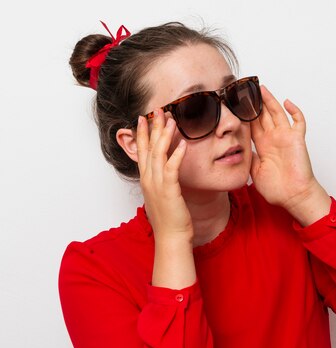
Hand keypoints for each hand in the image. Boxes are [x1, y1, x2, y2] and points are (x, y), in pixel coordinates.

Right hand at [136, 109, 192, 241]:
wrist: (171, 237)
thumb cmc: (170, 219)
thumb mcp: (162, 195)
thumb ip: (162, 181)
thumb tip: (165, 171)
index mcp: (146, 180)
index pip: (142, 151)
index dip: (142, 134)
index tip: (143, 118)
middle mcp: (148, 180)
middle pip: (148, 148)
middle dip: (152, 127)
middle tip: (157, 110)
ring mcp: (157, 185)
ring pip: (158, 154)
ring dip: (164, 135)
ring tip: (171, 120)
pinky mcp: (169, 190)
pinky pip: (172, 168)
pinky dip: (177, 155)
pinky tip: (183, 143)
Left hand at [250, 86, 330, 224]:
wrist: (293, 197)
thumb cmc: (278, 189)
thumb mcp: (254, 172)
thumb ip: (249, 158)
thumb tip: (240, 149)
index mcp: (263, 146)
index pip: (252, 125)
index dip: (244, 114)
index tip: (235, 104)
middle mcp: (274, 139)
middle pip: (262, 115)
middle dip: (255, 103)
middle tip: (245, 89)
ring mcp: (286, 137)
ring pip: (277, 113)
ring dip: (269, 101)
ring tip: (261, 89)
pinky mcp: (297, 139)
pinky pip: (298, 121)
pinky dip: (295, 111)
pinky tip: (287, 102)